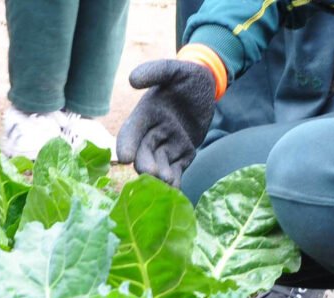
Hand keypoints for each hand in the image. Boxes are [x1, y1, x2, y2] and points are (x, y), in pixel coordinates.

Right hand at [116, 59, 216, 186]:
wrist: (208, 87)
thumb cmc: (188, 76)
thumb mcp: (173, 70)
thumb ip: (155, 72)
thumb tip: (132, 79)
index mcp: (146, 114)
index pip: (131, 131)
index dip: (126, 144)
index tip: (125, 157)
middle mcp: (153, 132)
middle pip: (144, 152)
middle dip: (145, 164)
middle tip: (151, 173)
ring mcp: (168, 145)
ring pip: (160, 164)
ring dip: (161, 175)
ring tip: (166, 181)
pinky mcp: (183, 154)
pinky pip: (177, 170)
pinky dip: (175, 181)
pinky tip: (176, 190)